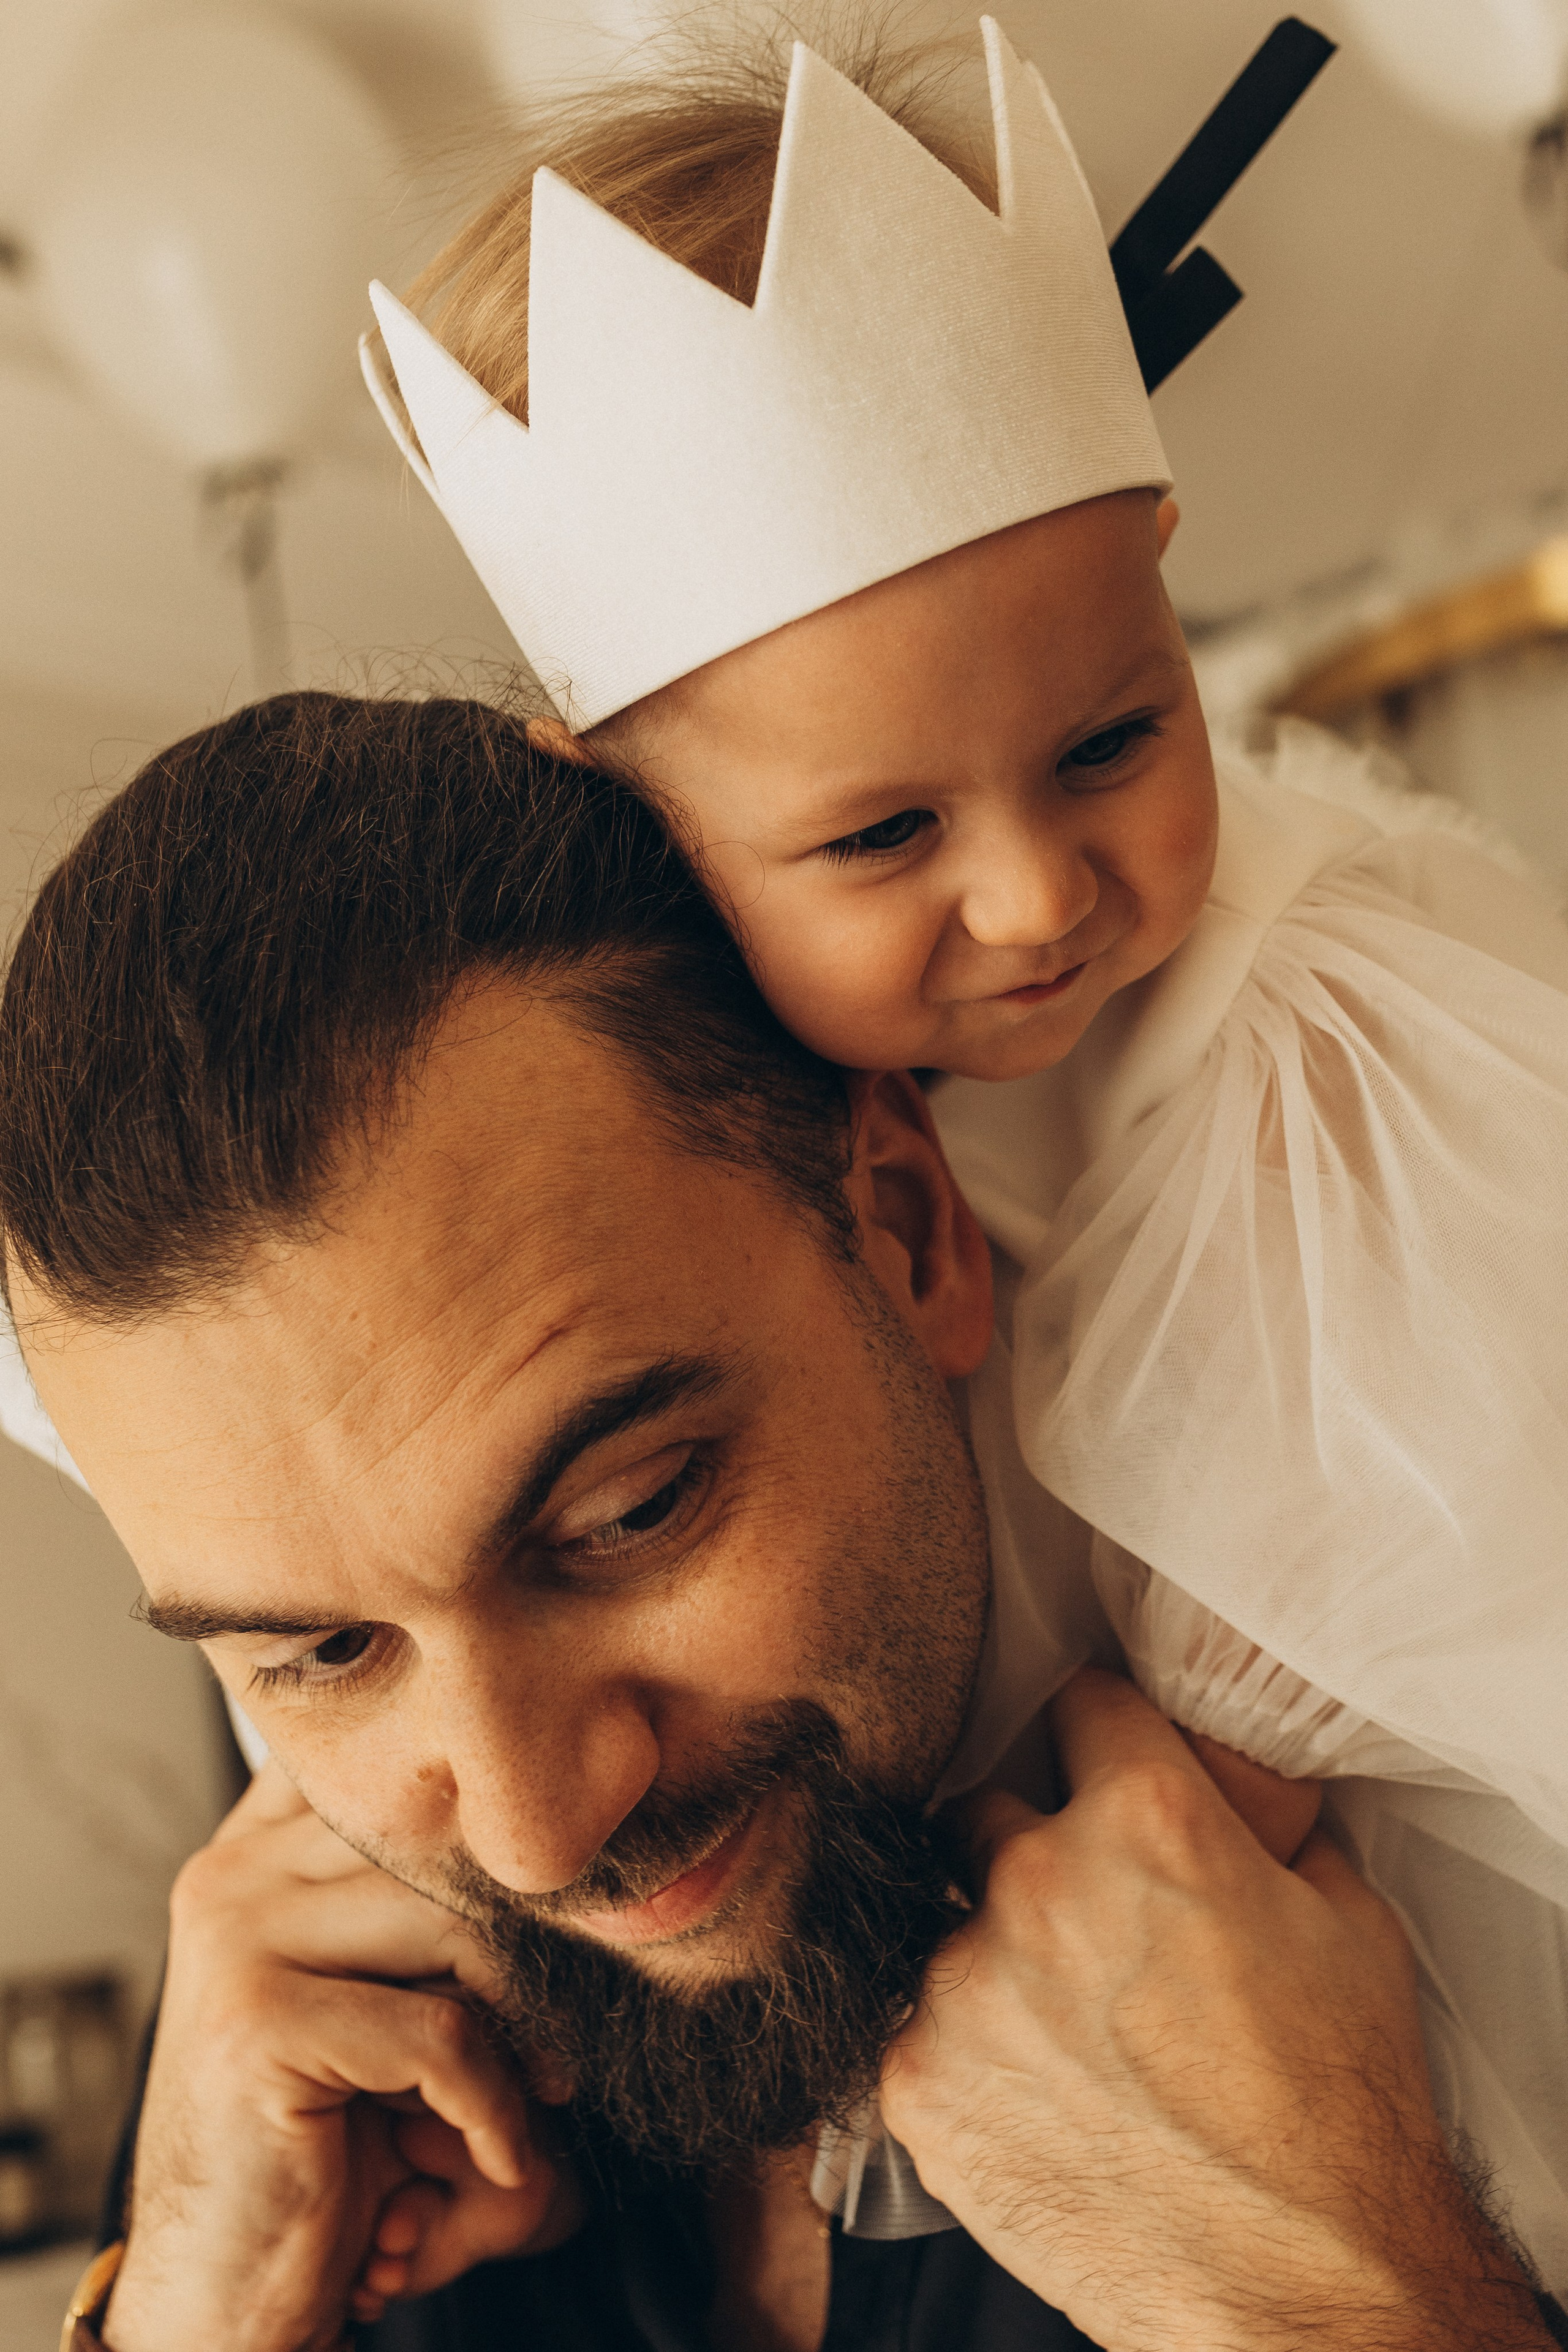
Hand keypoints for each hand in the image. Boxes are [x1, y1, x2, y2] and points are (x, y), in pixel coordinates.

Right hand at [102, 1763, 580, 2351]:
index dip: (494, 1834)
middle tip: (566, 2025)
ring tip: (541, 2088)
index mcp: (259, 1848)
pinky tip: (498, 2157)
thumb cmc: (326, 2146)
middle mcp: (235, 1874)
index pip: (402, 1775)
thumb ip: (435, 1909)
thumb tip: (584, 1849)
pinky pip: (442, 2033)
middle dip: (531, 1937)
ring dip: (523, 2022)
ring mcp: (236, 1939)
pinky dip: (494, 2104)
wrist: (222, 2297)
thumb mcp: (385, 2000)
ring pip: (455, 1925)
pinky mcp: (259, 2023)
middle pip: (446, 1847)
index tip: (564, 1901)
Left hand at [881, 1670, 1551, 2351]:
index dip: (1098, 1728)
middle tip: (1085, 1912)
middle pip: (990, 1805)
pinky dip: (968, 2050)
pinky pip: (919, 2026)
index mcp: (1147, 1818)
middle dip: (1032, 1842)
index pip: (1080, 1700)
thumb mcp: (1348, 1921)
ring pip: (949, 1924)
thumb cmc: (1341, 2114)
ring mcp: (963, 1982)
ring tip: (1068, 2029)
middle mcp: (1040, 1880)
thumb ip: (1268, 1832)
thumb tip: (1235, 1798)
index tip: (1094, 1751)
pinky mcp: (916, 2078)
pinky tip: (1035, 2090)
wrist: (1308, 2286)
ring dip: (995, 1957)